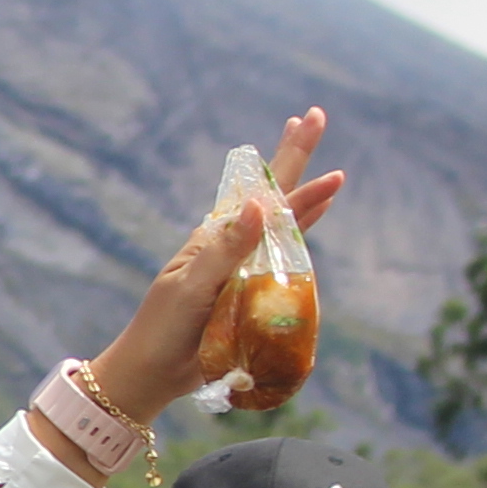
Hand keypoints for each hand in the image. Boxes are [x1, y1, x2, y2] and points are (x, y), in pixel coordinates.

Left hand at [93, 107, 346, 419]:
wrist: (153, 371)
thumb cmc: (164, 326)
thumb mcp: (191, 285)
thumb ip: (226, 249)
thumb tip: (257, 204)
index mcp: (215, 238)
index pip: (257, 191)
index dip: (285, 157)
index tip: (305, 121)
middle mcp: (234, 247)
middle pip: (275, 196)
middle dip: (298, 158)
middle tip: (318, 116)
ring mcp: (247, 269)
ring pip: (284, 224)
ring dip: (308, 198)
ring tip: (333, 174)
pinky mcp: (256, 295)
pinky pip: (286, 260)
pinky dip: (303, 236)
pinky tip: (319, 216)